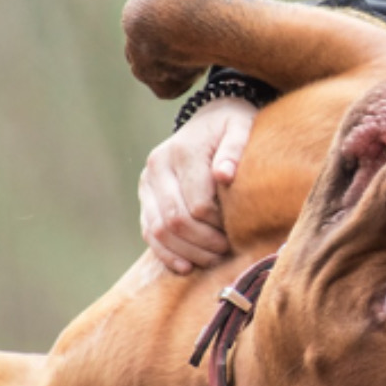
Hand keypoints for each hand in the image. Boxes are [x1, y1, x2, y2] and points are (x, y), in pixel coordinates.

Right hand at [138, 96, 256, 272]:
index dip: (218, 225)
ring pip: (159, 230)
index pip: (198, 203)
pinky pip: (149, 231)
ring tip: (213, 260)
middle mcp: (157, 166)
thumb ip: (235, 148)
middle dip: (203, 243)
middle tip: (228, 251)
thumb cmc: (232, 126)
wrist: (209, 118)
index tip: (239, 231)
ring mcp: (147, 182)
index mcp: (181, 151)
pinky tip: (186, 266)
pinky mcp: (145, 196)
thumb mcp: (241, 127)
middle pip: (176, 220)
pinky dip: (166, 253)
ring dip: (187, 252)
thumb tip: (225, 176)